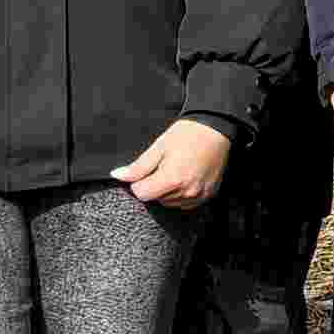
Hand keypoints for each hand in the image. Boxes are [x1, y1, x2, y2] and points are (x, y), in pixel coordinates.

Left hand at [120, 118, 235, 207]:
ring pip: (169, 203)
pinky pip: (185, 203)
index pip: (142, 194)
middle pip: (156, 199)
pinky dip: (180, 194)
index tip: (147, 171)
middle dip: (154, 185)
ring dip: (167, 191)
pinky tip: (184, 177)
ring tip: (176, 169)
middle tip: (164, 166)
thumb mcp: (159, 147)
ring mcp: (198, 196)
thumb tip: (117, 176)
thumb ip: (138, 166)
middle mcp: (187, 191)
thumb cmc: (188, 134)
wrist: (216, 129)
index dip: (139, 183)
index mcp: (173, 179)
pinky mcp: (207, 196)